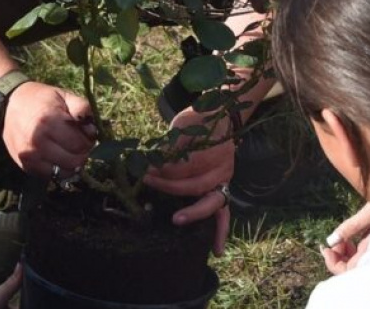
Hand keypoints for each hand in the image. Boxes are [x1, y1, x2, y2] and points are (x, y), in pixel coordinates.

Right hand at [2, 82, 95, 177]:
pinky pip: (50, 176)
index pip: (80, 144)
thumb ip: (82, 109)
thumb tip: (93, 130)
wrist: (7, 107)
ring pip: (64, 173)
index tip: (87, 134)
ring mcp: (30, 157)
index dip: (88, 140)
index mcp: (49, 122)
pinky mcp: (25, 166)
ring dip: (72, 164)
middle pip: (74, 161)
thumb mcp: (63, 95)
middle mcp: (38, 143)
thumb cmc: (40, 99)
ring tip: (70, 150)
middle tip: (80, 144)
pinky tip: (58, 156)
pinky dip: (59, 168)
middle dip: (82, 154)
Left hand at [143, 107, 235, 253]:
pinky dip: (220, 232)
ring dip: (192, 212)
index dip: (163, 167)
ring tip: (176, 220)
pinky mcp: (223, 190)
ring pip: (211, 202)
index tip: (144, 168)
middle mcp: (221, 167)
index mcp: (212, 148)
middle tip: (148, 181)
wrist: (222, 118)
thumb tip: (150, 162)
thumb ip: (170, 144)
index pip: (185, 164)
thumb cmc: (198, 122)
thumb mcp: (183, 125)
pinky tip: (215, 250)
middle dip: (169, 186)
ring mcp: (224, 180)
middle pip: (195, 184)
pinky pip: (224, 214)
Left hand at [320, 203, 369, 274]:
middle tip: (331, 243)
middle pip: (350, 268)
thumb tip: (329, 241)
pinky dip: (352, 246)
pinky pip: (362, 250)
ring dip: (344, 252)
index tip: (326, 248)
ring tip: (342, 238)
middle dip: (337, 258)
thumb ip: (349, 228)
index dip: (333, 264)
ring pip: (356, 259)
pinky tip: (350, 237)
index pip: (347, 271)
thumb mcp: (368, 215)